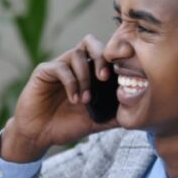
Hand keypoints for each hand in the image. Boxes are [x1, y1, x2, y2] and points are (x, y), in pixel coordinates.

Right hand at [1, 34, 118, 161]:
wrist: (39, 135)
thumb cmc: (66, 126)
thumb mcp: (96, 121)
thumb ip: (114, 114)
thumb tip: (138, 112)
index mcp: (87, 72)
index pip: (104, 53)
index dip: (115, 58)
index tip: (124, 74)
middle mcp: (73, 65)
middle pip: (90, 42)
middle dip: (101, 56)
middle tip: (105, 78)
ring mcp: (58, 66)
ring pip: (77, 53)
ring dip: (85, 77)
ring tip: (86, 99)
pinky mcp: (43, 71)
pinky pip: (61, 67)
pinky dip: (71, 83)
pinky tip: (74, 100)